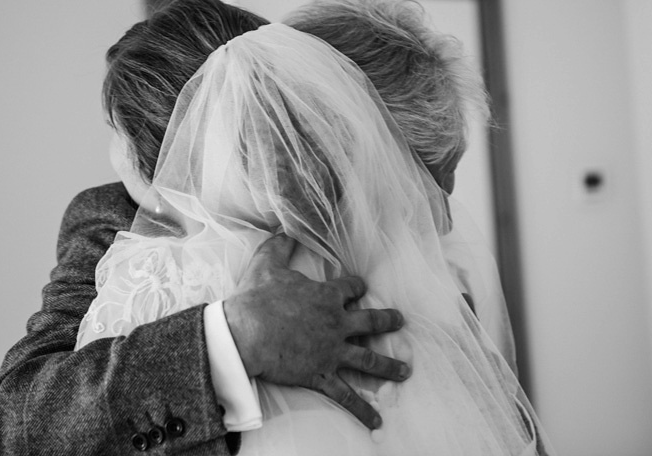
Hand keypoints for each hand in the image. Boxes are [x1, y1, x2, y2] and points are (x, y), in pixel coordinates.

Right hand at [223, 234, 409, 429]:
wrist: (246, 333)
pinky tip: (377, 422)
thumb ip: (280, 245)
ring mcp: (332, 351)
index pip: (351, 288)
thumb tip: (286, 228)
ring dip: (389, 366)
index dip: (356, 286)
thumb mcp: (268, 262)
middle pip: (371, 321)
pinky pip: (346, 395)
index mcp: (327, 296)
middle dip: (388, 321)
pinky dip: (362, 409)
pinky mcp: (321, 374)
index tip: (361, 287)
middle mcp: (337, 323)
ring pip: (368, 359)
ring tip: (405, 372)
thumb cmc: (257, 298)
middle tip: (401, 321)